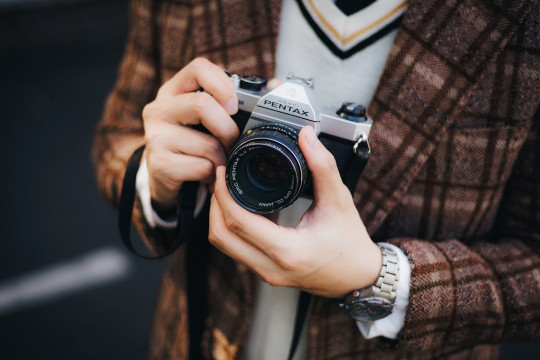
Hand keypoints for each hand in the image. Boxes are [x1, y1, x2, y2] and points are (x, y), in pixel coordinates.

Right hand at [142, 58, 239, 210]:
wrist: (167, 177)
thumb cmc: (194, 142)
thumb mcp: (210, 119)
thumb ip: (239, 101)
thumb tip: (276, 86)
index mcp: (174, 91)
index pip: (198, 68)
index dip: (222, 84)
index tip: (234, 106)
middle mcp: (158, 109)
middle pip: (201, 105)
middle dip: (228, 129)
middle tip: (233, 142)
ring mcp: (155, 137)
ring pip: (206, 144)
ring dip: (223, 158)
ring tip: (220, 163)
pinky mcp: (158, 164)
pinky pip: (201, 167)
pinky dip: (213, 175)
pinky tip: (208, 175)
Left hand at [209, 126, 381, 297]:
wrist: (358, 276)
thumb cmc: (350, 243)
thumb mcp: (339, 200)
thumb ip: (322, 166)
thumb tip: (306, 137)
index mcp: (288, 251)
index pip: (238, 221)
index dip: (223, 193)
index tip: (222, 171)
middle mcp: (272, 267)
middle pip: (221, 235)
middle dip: (214, 203)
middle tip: (220, 179)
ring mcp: (266, 274)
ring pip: (224, 245)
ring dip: (219, 217)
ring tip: (228, 191)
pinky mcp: (265, 273)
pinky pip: (236, 250)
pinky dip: (232, 228)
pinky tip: (244, 208)